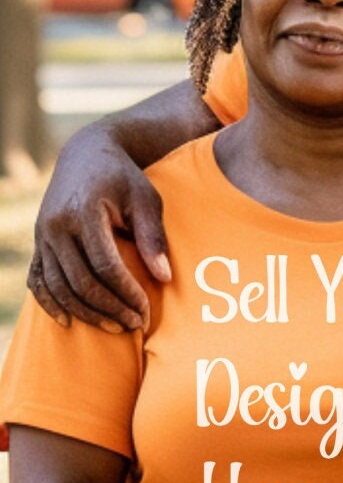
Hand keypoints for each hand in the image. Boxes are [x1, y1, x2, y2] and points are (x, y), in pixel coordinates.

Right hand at [30, 134, 169, 330]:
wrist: (87, 155)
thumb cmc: (125, 179)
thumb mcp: (146, 200)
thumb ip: (153, 237)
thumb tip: (164, 278)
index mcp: (83, 213)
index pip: (105, 266)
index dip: (127, 293)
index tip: (147, 312)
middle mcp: (56, 226)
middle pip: (80, 281)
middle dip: (109, 308)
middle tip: (135, 325)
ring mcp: (42, 235)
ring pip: (58, 285)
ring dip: (86, 312)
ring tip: (115, 328)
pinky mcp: (38, 242)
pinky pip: (38, 279)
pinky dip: (50, 302)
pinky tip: (67, 322)